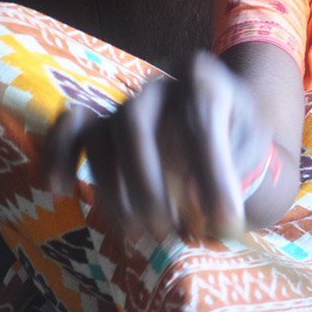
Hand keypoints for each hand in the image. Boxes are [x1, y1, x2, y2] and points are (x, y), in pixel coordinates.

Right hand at [43, 51, 273, 241]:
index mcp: (204, 79)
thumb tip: (201, 202)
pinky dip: (57, 154)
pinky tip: (58, 189)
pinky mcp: (103, 122)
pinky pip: (71, 129)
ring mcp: (126, 102)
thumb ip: (236, 167)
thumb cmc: (240, 139)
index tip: (226, 219)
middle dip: (148, 184)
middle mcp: (159, 83)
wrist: (225, 128)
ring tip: (138, 233)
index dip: (212, 171)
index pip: (202, 114)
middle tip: (169, 231)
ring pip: (101, 134)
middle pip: (135, 121)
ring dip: (112, 188)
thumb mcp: (254, 147)